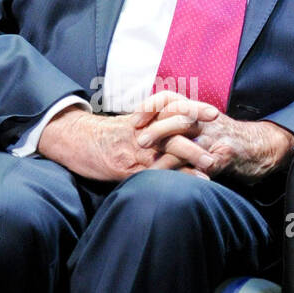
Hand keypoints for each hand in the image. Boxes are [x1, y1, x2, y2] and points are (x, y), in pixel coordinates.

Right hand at [37, 102, 216, 180]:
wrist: (73, 140)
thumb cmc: (102, 135)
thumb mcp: (128, 125)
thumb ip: (150, 124)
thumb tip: (175, 129)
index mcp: (143, 119)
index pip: (172, 108)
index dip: (193, 109)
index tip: (213, 113)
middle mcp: (141, 132)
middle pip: (174, 128)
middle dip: (199, 138)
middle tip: (220, 147)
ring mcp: (133, 150)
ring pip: (167, 150)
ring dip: (192, 159)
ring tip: (211, 168)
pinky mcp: (125, 169)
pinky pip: (152, 173)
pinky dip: (173, 178)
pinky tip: (188, 184)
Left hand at [131, 91, 293, 180]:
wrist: (260, 147)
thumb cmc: (224, 138)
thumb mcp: (202, 125)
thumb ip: (177, 124)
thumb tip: (145, 130)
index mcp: (197, 110)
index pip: (170, 98)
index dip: (151, 105)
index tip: (134, 121)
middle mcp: (206, 119)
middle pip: (178, 115)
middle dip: (157, 129)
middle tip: (140, 142)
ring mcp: (216, 137)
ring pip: (189, 140)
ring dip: (168, 154)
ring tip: (154, 167)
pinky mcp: (226, 156)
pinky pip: (204, 164)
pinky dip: (189, 174)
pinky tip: (176, 182)